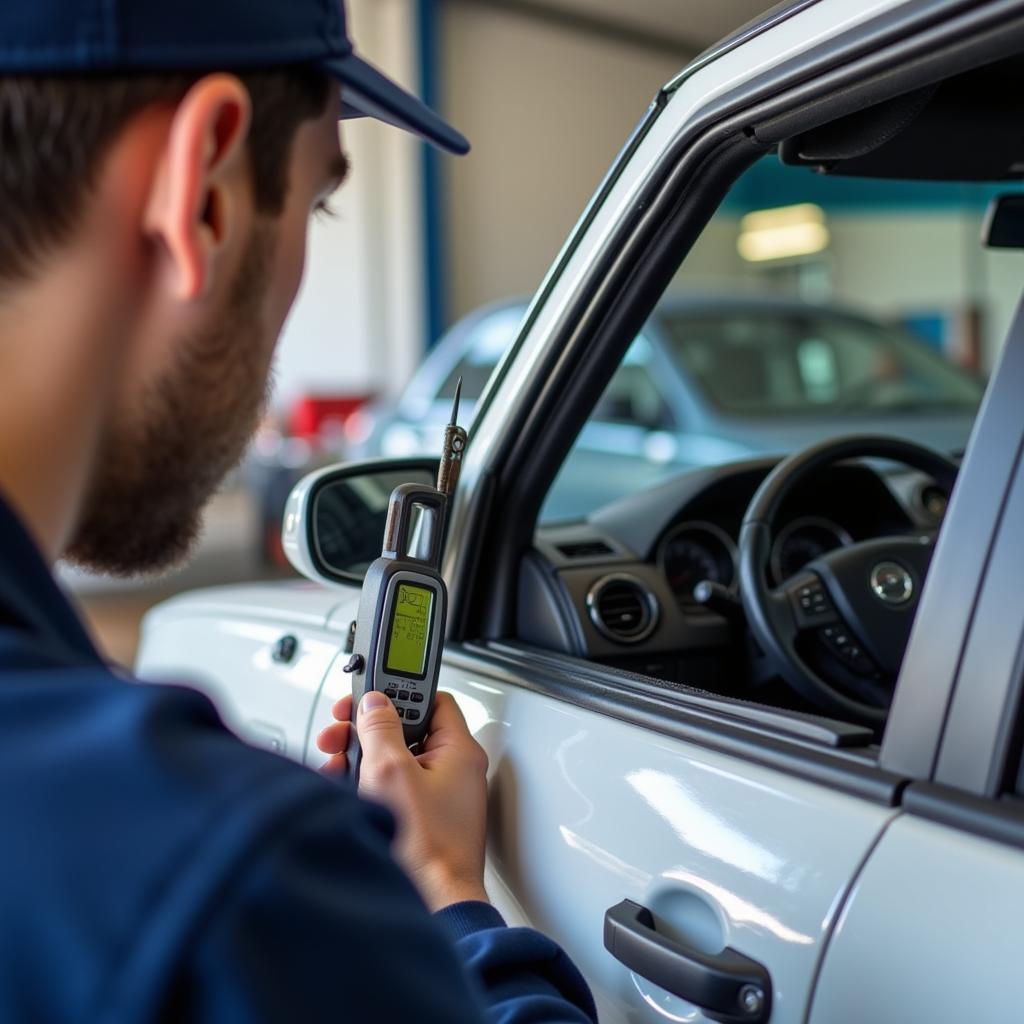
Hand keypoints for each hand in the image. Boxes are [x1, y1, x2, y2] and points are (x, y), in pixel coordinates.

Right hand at [317, 690, 489, 911]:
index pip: (434, 699)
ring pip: (395, 759)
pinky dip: (367, 784)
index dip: (399, 693)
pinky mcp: (422, 819)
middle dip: (369, 729)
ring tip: (338, 764)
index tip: (370, 696)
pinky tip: (346, 791)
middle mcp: (453, 771)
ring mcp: (438, 797)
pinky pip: (392, 787)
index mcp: (459, 752)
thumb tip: (374, 703)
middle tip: (343, 731)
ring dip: (362, 757)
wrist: (435, 905)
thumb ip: (381, 729)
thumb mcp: (391, 772)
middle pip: (407, 728)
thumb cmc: (426, 849)